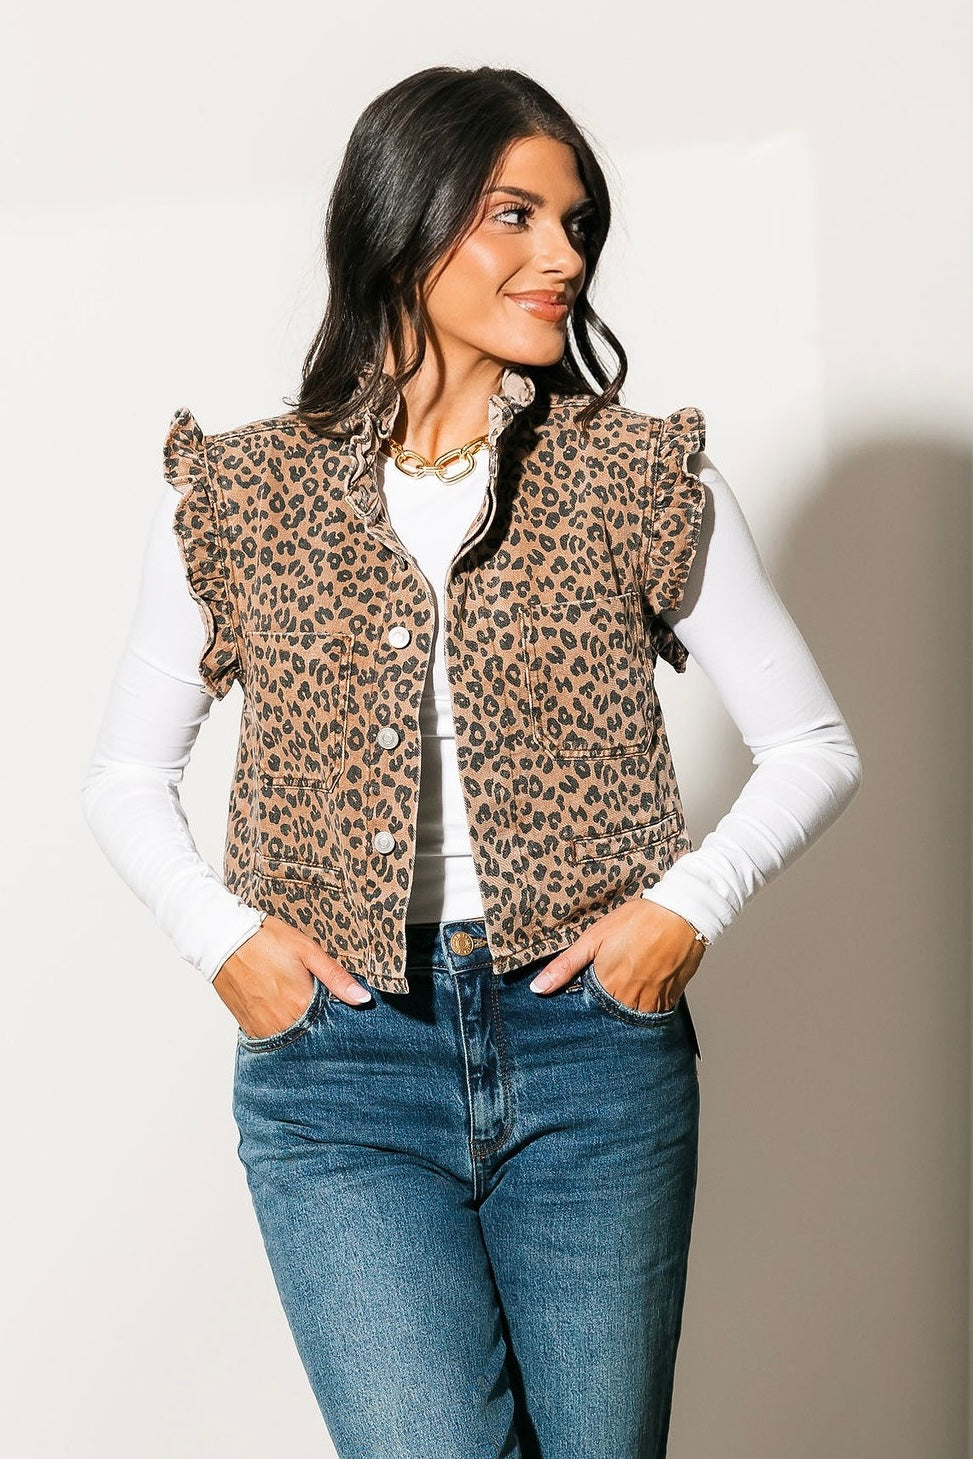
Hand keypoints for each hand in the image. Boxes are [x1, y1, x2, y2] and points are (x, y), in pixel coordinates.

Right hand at [213, 913, 370, 1037]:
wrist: (224, 940)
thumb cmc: (266, 940)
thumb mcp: (308, 951)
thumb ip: (336, 978)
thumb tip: (363, 998)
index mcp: (301, 1005)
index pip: (331, 1026)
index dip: (339, 1021)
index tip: (342, 1013)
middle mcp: (282, 1023)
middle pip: (311, 1036)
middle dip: (320, 1027)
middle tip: (319, 1008)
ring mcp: (263, 1028)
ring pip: (291, 1040)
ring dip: (300, 1031)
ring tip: (298, 1008)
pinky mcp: (248, 1027)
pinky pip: (271, 1040)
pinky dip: (280, 1031)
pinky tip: (283, 1014)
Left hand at [528, 899, 705, 1012]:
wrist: (681, 914)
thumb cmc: (637, 922)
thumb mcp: (594, 938)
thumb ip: (565, 966)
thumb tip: (537, 988)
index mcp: (607, 986)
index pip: (587, 1013)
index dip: (583, 1008)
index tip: (581, 1001)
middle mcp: (630, 1000)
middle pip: (610, 1018)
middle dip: (604, 1011)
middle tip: (607, 990)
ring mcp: (652, 1002)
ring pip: (632, 1019)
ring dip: (624, 1010)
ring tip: (624, 989)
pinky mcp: (670, 999)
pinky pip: (653, 1014)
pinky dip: (645, 1008)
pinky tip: (642, 989)